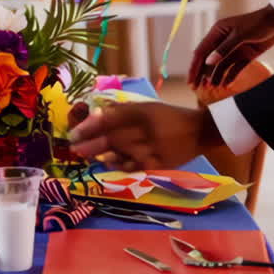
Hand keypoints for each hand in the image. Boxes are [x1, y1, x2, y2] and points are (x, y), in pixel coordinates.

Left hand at [69, 103, 223, 171]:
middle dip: (90, 143)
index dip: (90, 126)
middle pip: (112, 137)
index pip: (111, 119)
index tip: (75, 132)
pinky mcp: (158, 163)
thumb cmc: (170, 116)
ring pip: (120, 152)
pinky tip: (107, 163)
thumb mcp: (148, 107)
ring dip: (100, 154)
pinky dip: (118, 165)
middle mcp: (146, 130)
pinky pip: (134, 166)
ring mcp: (152, 148)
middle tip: (74, 147)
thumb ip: (124, 111)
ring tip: (85, 155)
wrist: (199, 131)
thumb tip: (98, 114)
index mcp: (143, 112)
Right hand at [190, 5, 273, 87]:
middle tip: (197, 89)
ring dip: (215, 76)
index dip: (194, 67)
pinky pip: (234, 68)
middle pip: (208, 60)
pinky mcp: (245, 55)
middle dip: (202, 74)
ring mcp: (234, 48)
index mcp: (218, 32)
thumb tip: (208, 62)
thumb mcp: (240, 35)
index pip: (201, 51)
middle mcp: (223, 41)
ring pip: (220, 66)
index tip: (191, 81)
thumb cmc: (259, 23)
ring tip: (212, 89)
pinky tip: (225, 85)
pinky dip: (229, 76)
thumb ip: (224, 49)